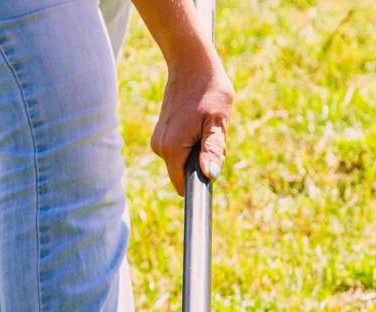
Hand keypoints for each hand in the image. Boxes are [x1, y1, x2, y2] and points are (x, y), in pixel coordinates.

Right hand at [149, 48, 233, 195]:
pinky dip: (192, 142)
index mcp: (172, 147)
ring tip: (206, 125)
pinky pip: (179, 150)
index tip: (212, 169)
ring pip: (183, 161)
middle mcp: (160, 148)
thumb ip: (212, 150)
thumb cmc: (209, 89)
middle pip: (185, 173)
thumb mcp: (217, 121)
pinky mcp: (160, 135)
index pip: (184, 185)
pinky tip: (198, 123)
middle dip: (203, 162)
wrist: (191, 64)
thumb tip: (210, 175)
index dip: (200, 184)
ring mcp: (158, 141)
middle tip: (214, 135)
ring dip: (199, 151)